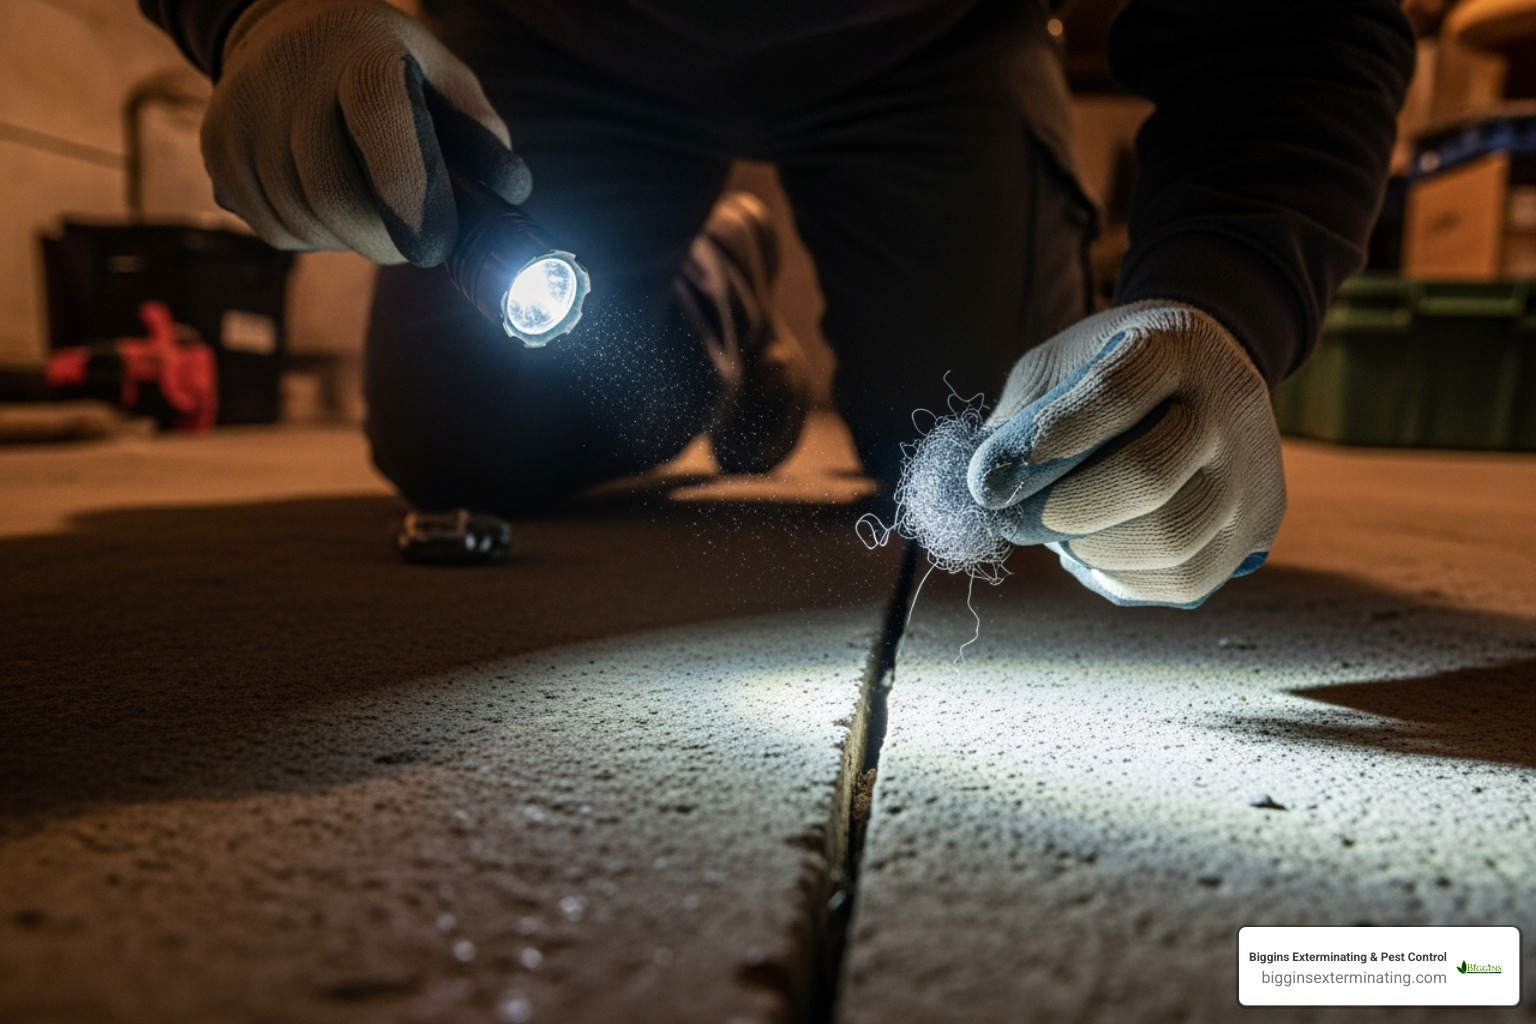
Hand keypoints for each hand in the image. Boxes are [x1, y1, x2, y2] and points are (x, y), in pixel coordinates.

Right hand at [202, 0, 529, 265]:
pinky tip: (324, 201)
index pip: (381, 129)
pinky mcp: (217, 151)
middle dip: (384, 243)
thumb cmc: (386, 64)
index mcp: (363, 57)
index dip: (411, 199)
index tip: (433, 247)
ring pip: (304, 225)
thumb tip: (510, 192)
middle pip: (335, 200)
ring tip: (368, 209)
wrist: (283, 29)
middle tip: (413, 244)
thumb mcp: (442, 75)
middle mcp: (291, 81)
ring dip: (348, 241)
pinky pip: (275, 231)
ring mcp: (244, 117)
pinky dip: (312, 237)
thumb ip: (480, 130)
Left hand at [967, 301, 1285, 607]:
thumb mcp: (1057, 367)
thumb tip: (977, 489)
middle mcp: (1229, 404)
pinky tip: (1094, 553)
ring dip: (1090, 551)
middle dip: (1059, 512)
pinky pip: (1185, 579)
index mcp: (1175, 346)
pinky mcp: (1259, 523)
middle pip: (1147, 476)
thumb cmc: (1107, 373)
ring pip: (1171, 540)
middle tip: (1012, 520)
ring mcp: (1253, 469)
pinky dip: (1122, 578)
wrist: (1203, 376)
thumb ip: (1018, 418)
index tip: (983, 483)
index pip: (1114, 395)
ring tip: (1056, 535)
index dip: (1040, 445)